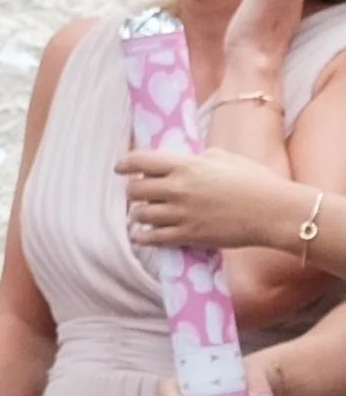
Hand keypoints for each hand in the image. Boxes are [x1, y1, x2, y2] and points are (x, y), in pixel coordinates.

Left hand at [117, 141, 313, 253]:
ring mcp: (181, 214)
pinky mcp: (188, 236)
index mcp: (186, 166)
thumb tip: (188, 159)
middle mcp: (178, 189)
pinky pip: (152, 238)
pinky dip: (142, 237)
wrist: (274, 212)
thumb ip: (201, 157)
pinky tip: (139, 237)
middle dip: (134, 192)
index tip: (120, 168)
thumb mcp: (227, 158)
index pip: (140, 160)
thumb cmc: (256, 181)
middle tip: (139, 194)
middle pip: (135, 190)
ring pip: (140, 215)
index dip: (125, 164)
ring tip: (143, 215)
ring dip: (138, 214)